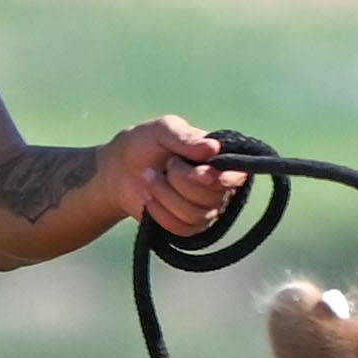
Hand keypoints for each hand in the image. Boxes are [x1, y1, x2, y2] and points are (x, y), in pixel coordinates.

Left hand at [76, 114, 238, 245]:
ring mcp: (204, 209)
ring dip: (165, 195)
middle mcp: (218, 187)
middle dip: (181, 180)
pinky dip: (160, 213)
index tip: (199, 172)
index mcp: (220, 160)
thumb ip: (186, 137)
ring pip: (195, 214)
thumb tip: (213, 149)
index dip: (221, 179)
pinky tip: (148, 199)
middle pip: (212, 196)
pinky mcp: (186, 226)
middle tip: (166, 164)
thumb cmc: (147, 142)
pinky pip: (180, 228)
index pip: (238, 176)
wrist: (119, 168)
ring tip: (150, 177)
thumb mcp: (163, 129)